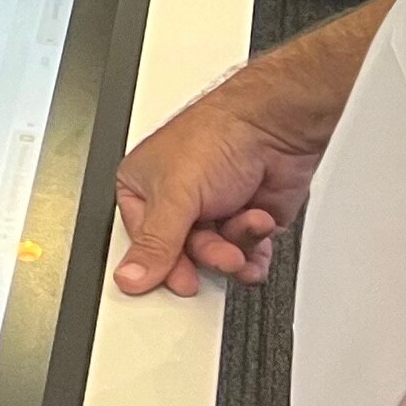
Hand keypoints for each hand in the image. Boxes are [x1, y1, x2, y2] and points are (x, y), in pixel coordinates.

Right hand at [112, 67, 328, 297]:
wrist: (276, 125)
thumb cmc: (219, 135)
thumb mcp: (175, 194)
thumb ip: (155, 242)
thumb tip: (129, 277)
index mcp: (144, 188)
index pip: (143, 244)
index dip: (163, 265)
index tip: (180, 280)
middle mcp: (177, 201)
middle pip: (183, 255)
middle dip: (208, 255)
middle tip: (221, 253)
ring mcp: (213, 211)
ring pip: (216, 257)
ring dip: (234, 248)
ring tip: (243, 228)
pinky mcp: (245, 219)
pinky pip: (246, 254)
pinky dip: (255, 248)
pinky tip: (257, 228)